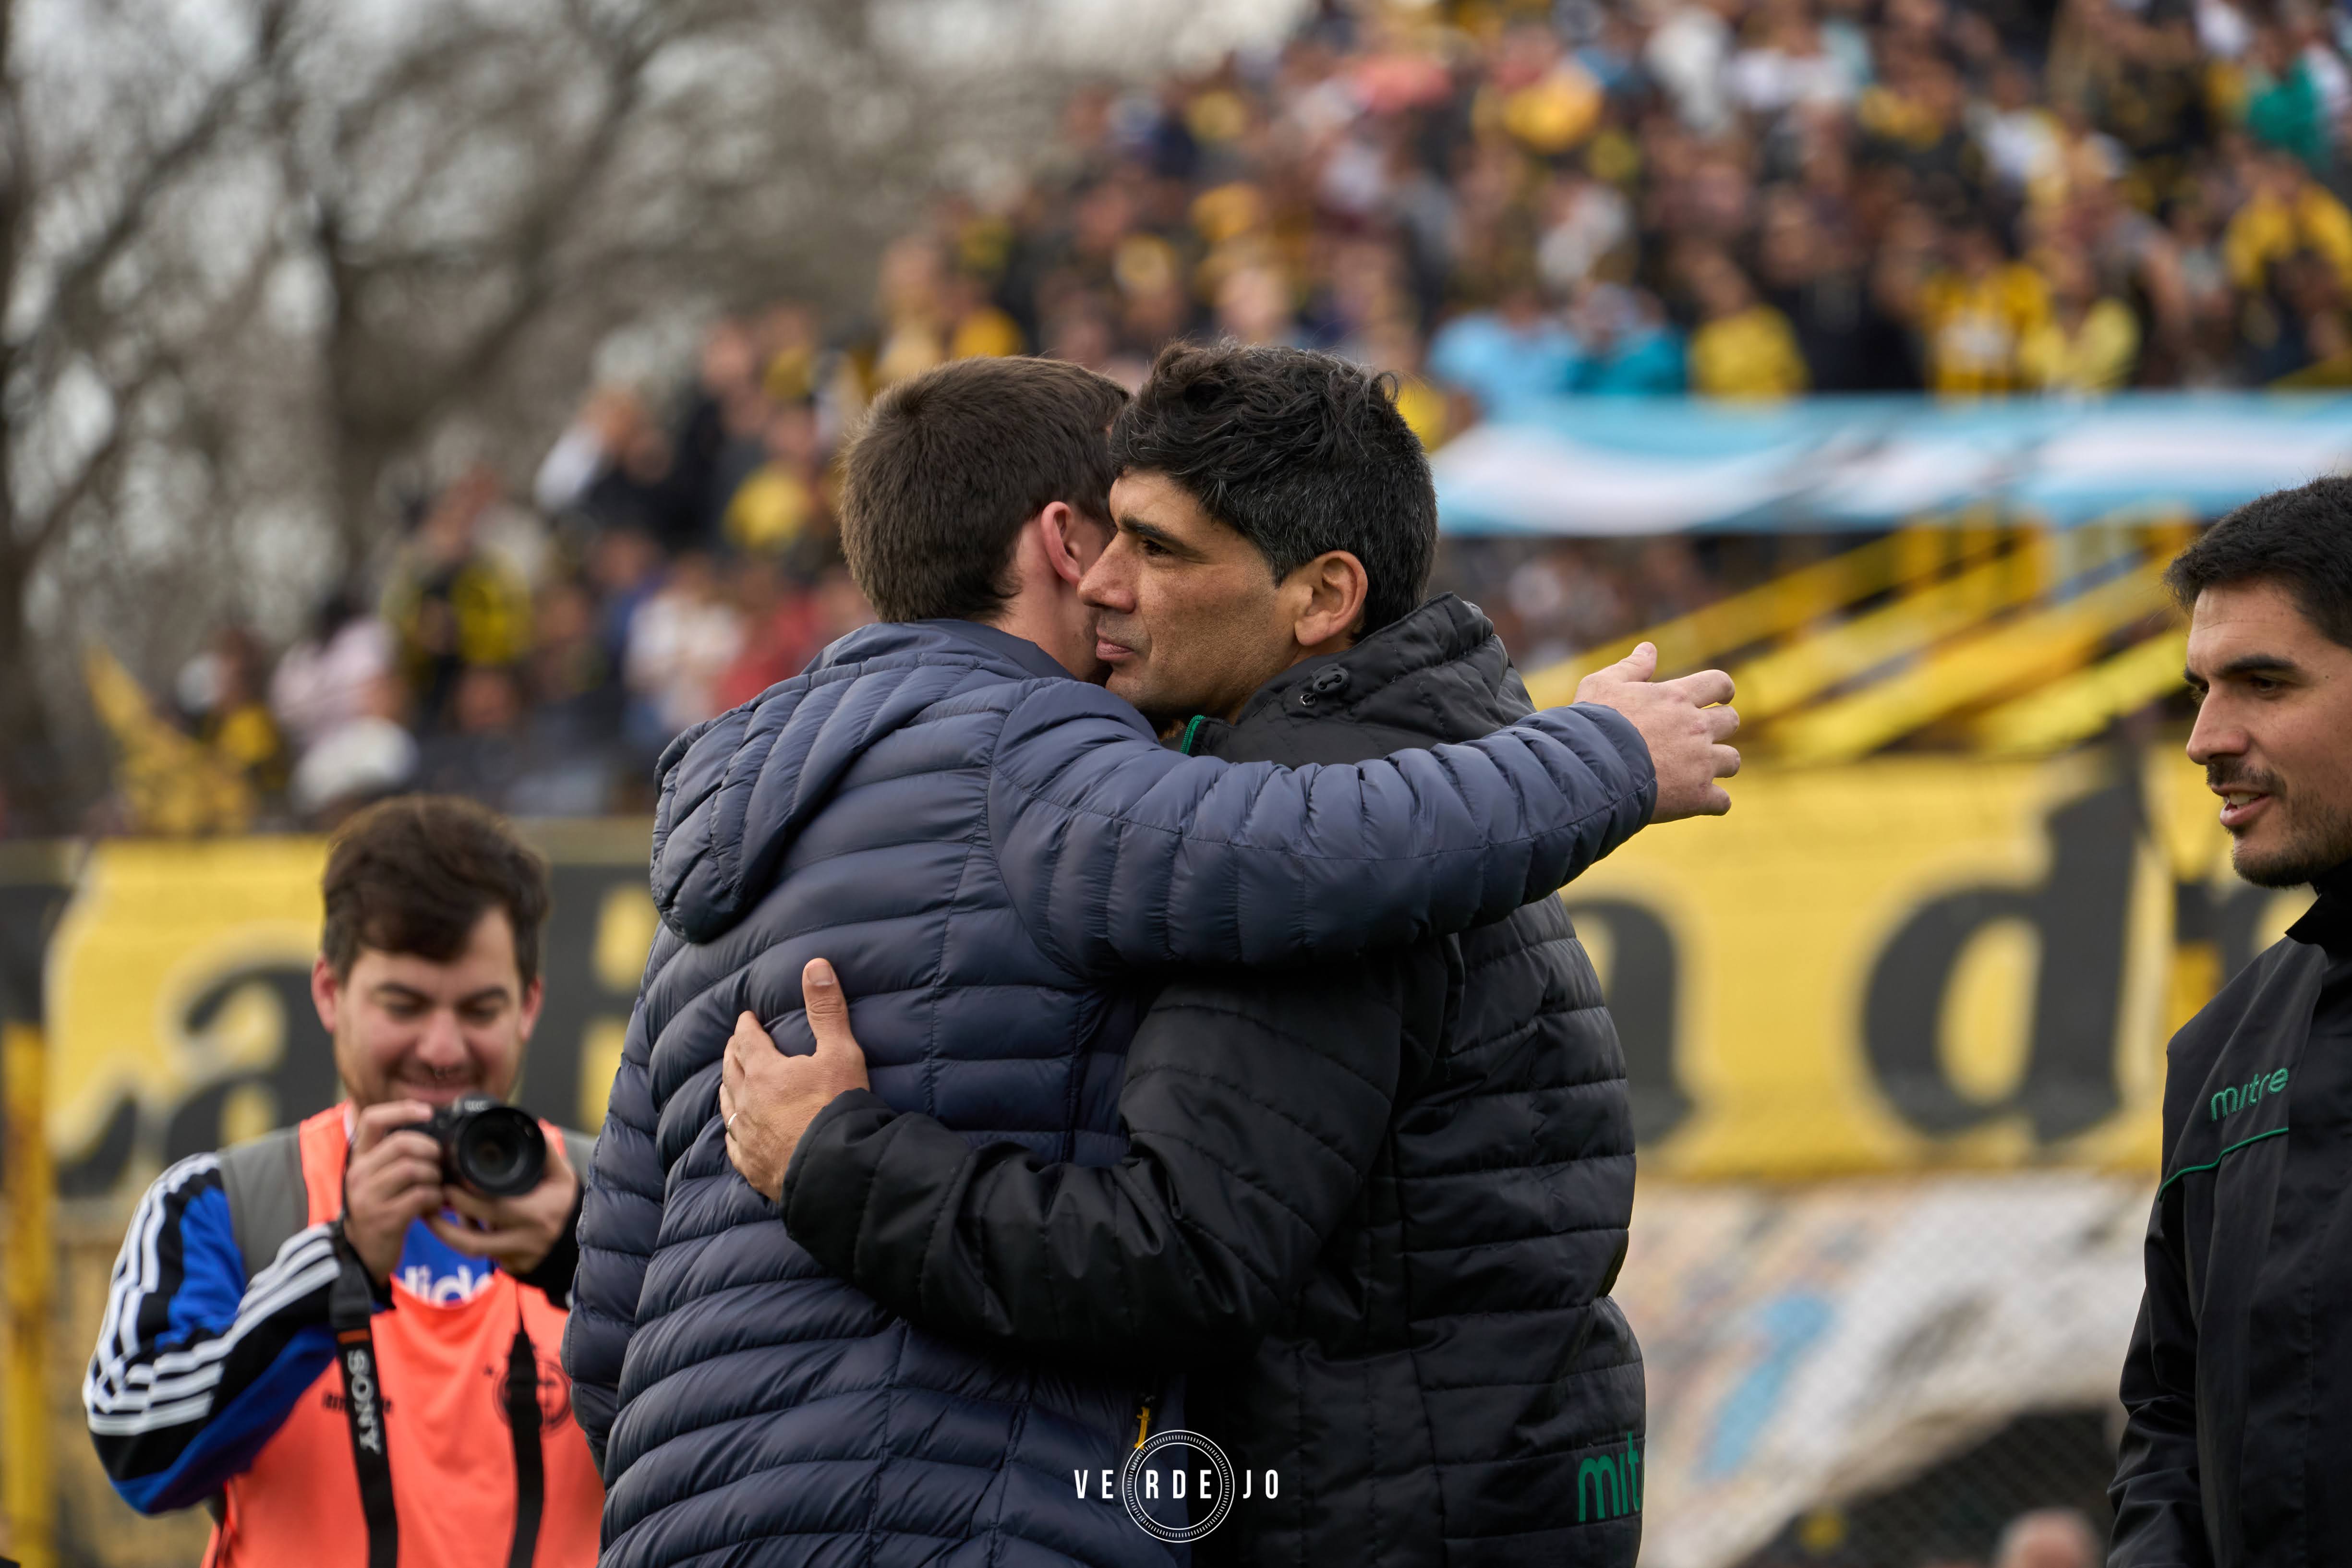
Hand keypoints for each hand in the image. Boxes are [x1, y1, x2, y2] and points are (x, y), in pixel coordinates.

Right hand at [342, 1101, 447, 1285]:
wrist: (362, 1252)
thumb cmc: (379, 1209)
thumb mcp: (379, 1179)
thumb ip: (396, 1157)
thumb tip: (436, 1136)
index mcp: (359, 1159)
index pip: (371, 1119)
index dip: (401, 1110)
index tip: (428, 1112)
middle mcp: (358, 1174)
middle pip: (402, 1143)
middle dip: (430, 1149)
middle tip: (440, 1161)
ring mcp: (369, 1197)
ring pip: (413, 1169)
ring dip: (434, 1175)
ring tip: (436, 1185)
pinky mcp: (384, 1218)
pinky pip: (420, 1196)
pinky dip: (435, 1197)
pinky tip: (435, 1203)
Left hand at [425, 1132, 578, 1276]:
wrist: (576, 1240)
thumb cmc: (564, 1203)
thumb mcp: (562, 1176)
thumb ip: (545, 1152)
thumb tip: (527, 1127)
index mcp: (536, 1214)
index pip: (496, 1208)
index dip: (469, 1197)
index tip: (450, 1179)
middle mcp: (523, 1240)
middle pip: (476, 1231)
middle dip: (451, 1210)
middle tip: (435, 1190)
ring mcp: (513, 1255)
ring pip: (472, 1248)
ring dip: (445, 1232)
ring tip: (427, 1212)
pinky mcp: (506, 1264)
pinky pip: (479, 1251)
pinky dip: (460, 1237)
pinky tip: (447, 1222)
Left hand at [719, 958, 871, 1201]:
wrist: (836, 1170)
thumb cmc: (839, 1108)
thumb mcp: (841, 1052)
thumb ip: (827, 1009)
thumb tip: (815, 965)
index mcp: (765, 1073)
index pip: (747, 1040)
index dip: (746, 1026)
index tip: (746, 1018)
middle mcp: (747, 1103)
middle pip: (731, 1070)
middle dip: (733, 1053)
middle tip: (735, 1043)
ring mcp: (747, 1137)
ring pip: (728, 1106)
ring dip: (728, 1088)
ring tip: (729, 1081)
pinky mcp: (752, 1166)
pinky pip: (733, 1145)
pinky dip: (732, 1132)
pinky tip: (734, 1134)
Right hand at [1575, 641, 1740, 820]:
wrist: (1591, 772)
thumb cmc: (1593, 726)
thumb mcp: (1602, 685)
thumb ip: (1630, 667)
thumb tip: (1649, 649)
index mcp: (1678, 697)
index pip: (1720, 683)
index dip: (1722, 690)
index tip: (1718, 698)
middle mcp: (1697, 727)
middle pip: (1731, 721)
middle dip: (1720, 726)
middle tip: (1699, 736)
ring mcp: (1700, 763)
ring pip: (1732, 761)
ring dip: (1719, 764)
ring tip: (1696, 771)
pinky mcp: (1697, 796)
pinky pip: (1722, 801)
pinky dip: (1713, 802)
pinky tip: (1697, 802)